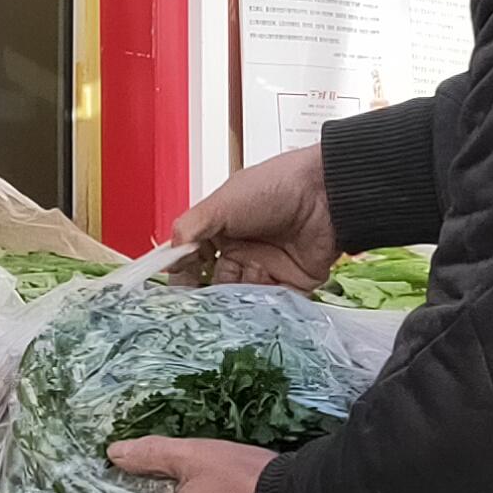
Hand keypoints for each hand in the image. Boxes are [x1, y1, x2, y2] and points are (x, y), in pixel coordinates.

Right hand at [173, 144, 336, 292]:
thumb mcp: (222, 202)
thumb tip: (168, 257)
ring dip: (238, 297)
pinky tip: (261, 290)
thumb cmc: (274, 186)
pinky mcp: (292, 283)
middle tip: (203, 305)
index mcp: (222, 230)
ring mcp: (267, 268)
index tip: (176, 292)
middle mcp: (243, 251)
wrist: (325, 192)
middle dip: (211, 295)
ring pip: (243, 297)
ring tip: (240, 286)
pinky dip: (264, 303)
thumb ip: (190, 229)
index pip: (195, 261)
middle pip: (217, 284)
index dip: (185, 276)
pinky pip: (273, 304)